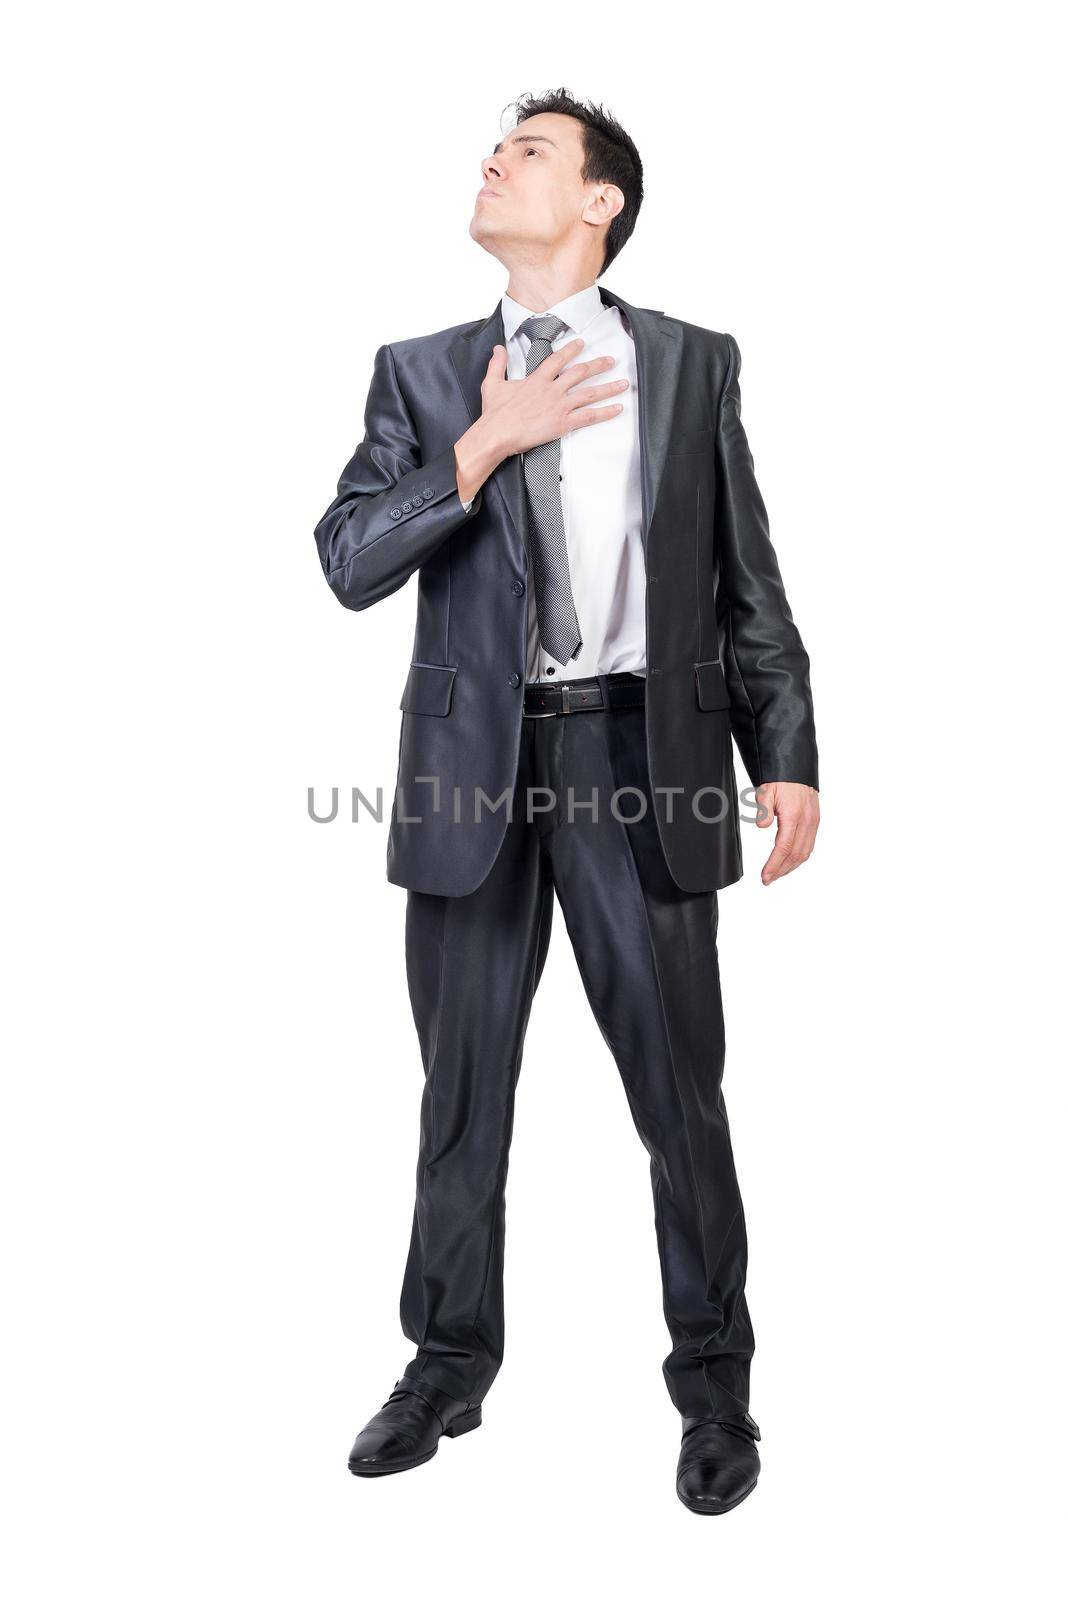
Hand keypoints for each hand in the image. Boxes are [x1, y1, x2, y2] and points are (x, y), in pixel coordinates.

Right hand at [454, 337, 627, 501]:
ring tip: (623, 383)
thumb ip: (497, 364)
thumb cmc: (494, 413)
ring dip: (608, 387)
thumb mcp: (492, 383)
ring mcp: (559, 406)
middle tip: (611, 360)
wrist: (497, 433)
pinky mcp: (562, 424)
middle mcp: (552, 390)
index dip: (571, 350)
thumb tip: (498, 348)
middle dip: (598, 365)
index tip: (582, 344)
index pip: (558, 359)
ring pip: (590, 393)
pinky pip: (589, 417)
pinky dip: (605, 413)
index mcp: (537, 379)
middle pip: (580, 373)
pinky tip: (618, 409)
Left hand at [755, 781, 819, 884]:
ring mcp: (813, 823)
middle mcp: (807, 821)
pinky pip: (809, 845)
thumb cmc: (780, 781)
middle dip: (781, 870)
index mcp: (793, 815)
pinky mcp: (815, 823)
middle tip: (767, 880)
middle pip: (795, 855)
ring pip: (804, 853)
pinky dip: (799, 858)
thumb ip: (763, 808)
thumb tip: (762, 825)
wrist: (797, 770)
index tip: (765, 876)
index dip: (774, 865)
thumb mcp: (766, 790)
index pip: (784, 847)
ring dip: (790, 867)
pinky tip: (789, 863)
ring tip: (776, 875)